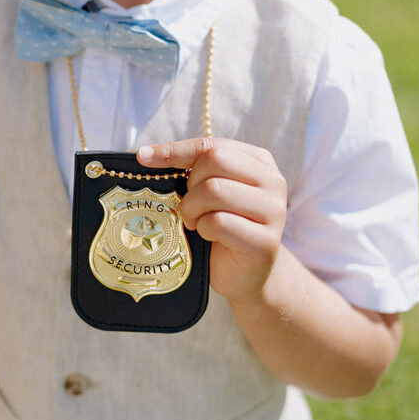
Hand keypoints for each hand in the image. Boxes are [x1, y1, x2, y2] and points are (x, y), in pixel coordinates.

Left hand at [137, 137, 286, 304]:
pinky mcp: (266, 242)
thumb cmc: (223, 228)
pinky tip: (209, 237)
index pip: (212, 145)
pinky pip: (219, 223)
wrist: (247, 275)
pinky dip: (204, 229)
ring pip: (215, 190)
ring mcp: (274, 211)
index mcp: (260, 162)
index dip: (175, 150)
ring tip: (195, 222)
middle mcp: (273, 181)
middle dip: (190, 185)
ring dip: (193, 209)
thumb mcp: (211, 192)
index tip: (144, 157)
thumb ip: (192, 169)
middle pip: (215, 162)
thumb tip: (146, 154)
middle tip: (188, 206)